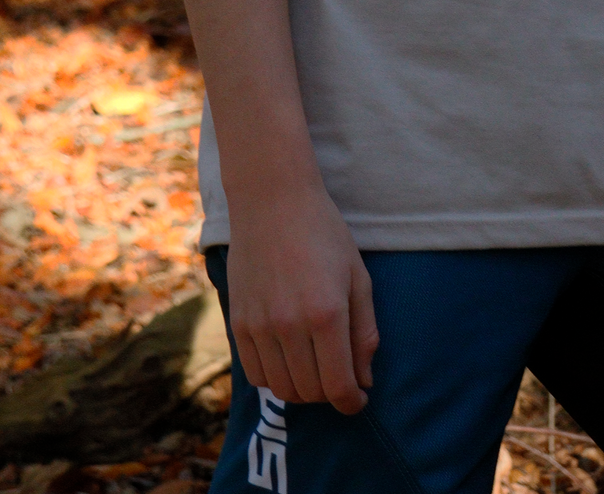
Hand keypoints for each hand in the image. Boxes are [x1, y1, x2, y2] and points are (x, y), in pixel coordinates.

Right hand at [225, 179, 378, 413]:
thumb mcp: (357, 277)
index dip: (352, 402)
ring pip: (281, 388)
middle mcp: (290, 326)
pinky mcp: (238, 322)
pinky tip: (289, 358)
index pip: (338, 386)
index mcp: (326, 314)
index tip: (359, 400)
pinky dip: (275, 377)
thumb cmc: (324, 233)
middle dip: (330, 394)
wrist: (273, 200)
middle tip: (340, 376)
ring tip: (316, 367)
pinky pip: (255, 374)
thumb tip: (365, 380)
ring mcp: (259, 326)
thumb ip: (364, 332)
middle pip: (310, 392)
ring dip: (303, 388)